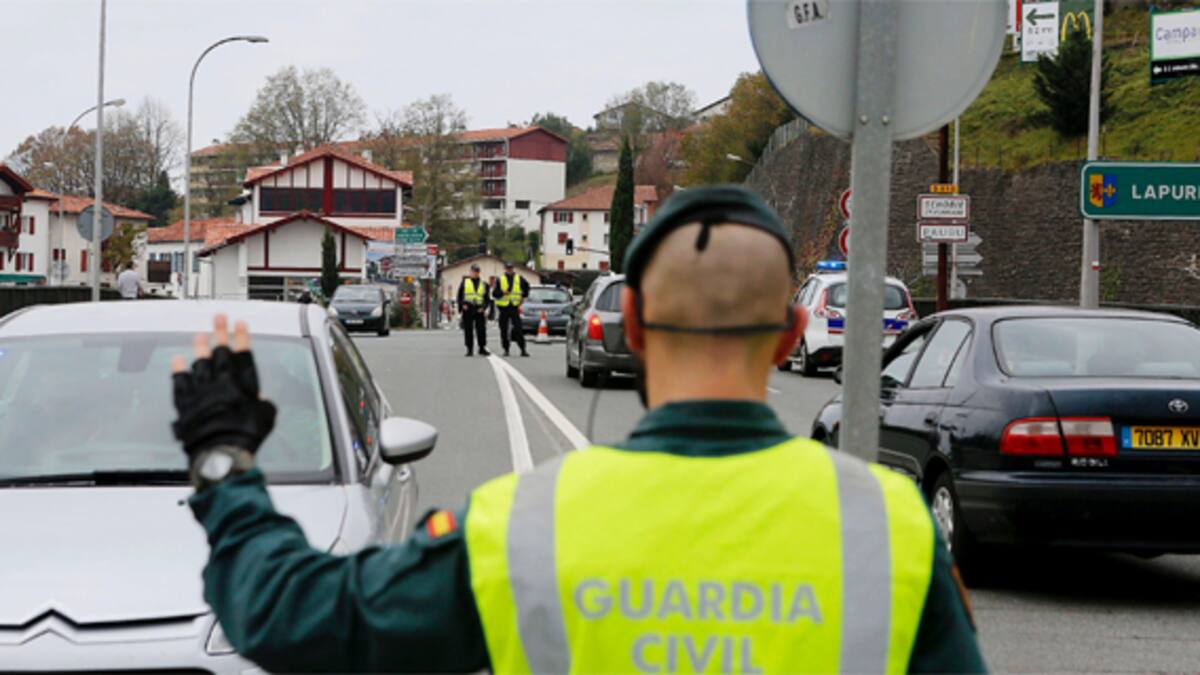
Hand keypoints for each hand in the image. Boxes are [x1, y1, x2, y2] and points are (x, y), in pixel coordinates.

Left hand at [171, 315, 276, 461]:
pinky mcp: (186, 402)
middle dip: (220, 332)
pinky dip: (178, 370)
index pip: (243, 353)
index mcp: (242, 384)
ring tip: (200, 335)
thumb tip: (261, 401)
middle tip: (218, 318)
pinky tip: (177, 360)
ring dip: (200, 347)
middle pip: (221, 351)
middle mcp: (221, 382)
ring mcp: (202, 390)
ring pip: (200, 362)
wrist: (221, 450)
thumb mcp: (265, 416)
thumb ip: (262, 403)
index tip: (239, 324)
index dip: (241, 336)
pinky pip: (180, 381)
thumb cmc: (245, 434)